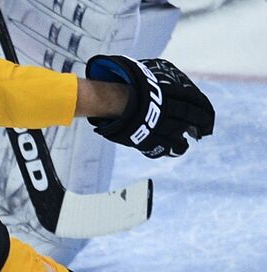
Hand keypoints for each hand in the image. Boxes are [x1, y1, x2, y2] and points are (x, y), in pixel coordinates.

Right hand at [85, 55, 213, 158]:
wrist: (113, 100)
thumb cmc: (130, 83)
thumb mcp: (150, 72)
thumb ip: (165, 76)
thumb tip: (178, 80)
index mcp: (171, 92)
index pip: (195, 99)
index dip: (204, 108)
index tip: (208, 113)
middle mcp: (168, 108)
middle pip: (191, 115)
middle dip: (201, 122)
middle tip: (206, 128)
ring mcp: (159, 124)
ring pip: (181, 131)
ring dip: (189, 135)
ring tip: (193, 138)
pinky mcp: (150, 138)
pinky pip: (167, 146)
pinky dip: (175, 148)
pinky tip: (179, 149)